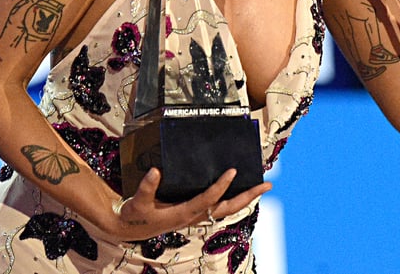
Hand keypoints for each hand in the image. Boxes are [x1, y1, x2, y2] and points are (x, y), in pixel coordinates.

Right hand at [112, 168, 271, 240]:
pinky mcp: (196, 213)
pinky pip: (220, 206)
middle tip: (267, 184)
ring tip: (262, 185)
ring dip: (246, 198)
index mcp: (184, 213)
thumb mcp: (138, 201)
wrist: (132, 228)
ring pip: (228, 208)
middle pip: (228, 207)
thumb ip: (147, 187)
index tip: (232, 171)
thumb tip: (155, 171)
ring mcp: (198, 216)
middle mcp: (195, 216)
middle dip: (248, 196)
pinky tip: (240, 189)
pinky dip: (233, 198)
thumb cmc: (137, 214)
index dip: (220, 186)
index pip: (208, 199)